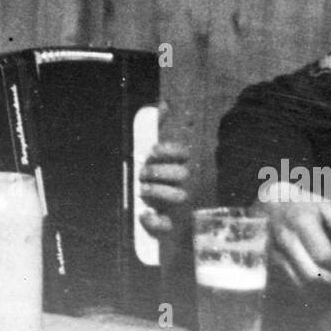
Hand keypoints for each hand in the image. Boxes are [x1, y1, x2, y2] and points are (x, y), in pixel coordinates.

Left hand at [138, 106, 190, 235]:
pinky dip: (154, 222)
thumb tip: (164, 103)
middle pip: (181, 174)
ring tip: (141, 191)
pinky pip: (168, 226)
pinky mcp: (174, 228)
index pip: (184, 154)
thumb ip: (163, 129)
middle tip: (142, 173)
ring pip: (179, 197)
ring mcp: (183, 207)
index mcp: (185, 168)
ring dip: (156, 192)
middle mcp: (188, 186)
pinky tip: (143, 215)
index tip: (151, 151)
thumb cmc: (165, 183)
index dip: (168, 150)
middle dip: (158, 171)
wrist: (174, 224)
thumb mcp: (163, 157)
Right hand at [257, 184, 330, 286]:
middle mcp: (286, 238)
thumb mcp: (324, 205)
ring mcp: (276, 250)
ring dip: (319, 282)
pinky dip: (306, 282)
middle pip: (312, 274)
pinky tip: (314, 271)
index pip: (323, 255)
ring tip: (327, 271)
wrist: (270, 200)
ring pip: (301, 281)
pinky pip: (291, 280)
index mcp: (301, 222)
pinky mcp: (271, 258)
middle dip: (330, 278)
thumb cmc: (303, 203)